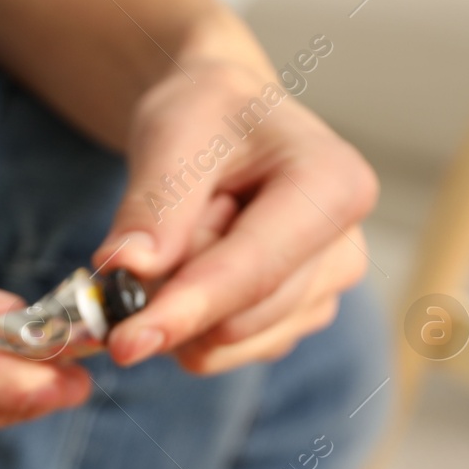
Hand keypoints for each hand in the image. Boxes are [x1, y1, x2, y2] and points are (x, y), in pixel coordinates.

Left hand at [93, 60, 376, 374]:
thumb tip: (126, 267)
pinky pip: (225, 351)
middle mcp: (343, 249)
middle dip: (175, 291)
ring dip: (182, 302)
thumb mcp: (172, 133)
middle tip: (156, 228)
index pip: (253, 270)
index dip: (187, 309)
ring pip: (227, 343)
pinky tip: (202, 262)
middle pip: (238, 317)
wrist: (231, 125)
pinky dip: (193, 319)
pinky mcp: (299, 320)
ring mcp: (326, 292)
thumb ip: (153, 204)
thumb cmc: (209, 117)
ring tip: (191, 233)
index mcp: (333, 187)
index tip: (124, 342)